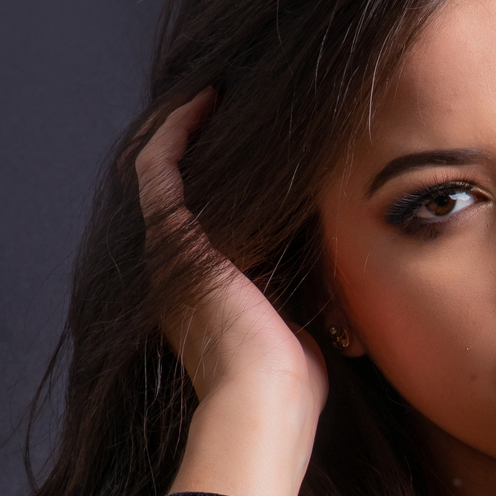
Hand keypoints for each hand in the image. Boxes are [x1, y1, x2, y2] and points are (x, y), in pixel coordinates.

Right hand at [135, 90, 327, 495]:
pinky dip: (177, 131)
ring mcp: (169, 255)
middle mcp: (175, 272)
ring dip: (185, 129)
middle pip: (176, 192)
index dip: (216, 184)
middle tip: (227, 107)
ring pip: (161, 173)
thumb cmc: (290, 385)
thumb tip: (335, 270)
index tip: (246, 146)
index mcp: (203, 294)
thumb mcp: (299, 324)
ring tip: (215, 93)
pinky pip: (160, 168)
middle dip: (198, 149)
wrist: (265, 403)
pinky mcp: (174, 242)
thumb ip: (301, 293)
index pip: (199, 223)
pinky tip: (205, 100)